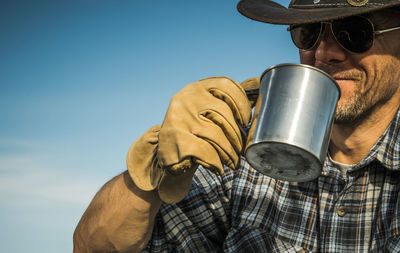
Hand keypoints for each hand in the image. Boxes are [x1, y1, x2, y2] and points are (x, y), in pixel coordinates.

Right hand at [127, 77, 258, 202]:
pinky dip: (217, 163)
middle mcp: (186, 99)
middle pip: (224, 114)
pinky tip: (218, 168)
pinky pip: (207, 152)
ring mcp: (179, 118)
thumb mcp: (207, 110)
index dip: (241, 103)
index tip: (245, 121)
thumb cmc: (195, 130)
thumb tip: (258, 85)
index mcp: (196, 88)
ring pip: (217, 135)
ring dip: (230, 153)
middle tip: (240, 150)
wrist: (166, 153)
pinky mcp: (176, 139)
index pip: (226, 86)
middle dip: (237, 136)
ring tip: (233, 162)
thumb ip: (228, 100)